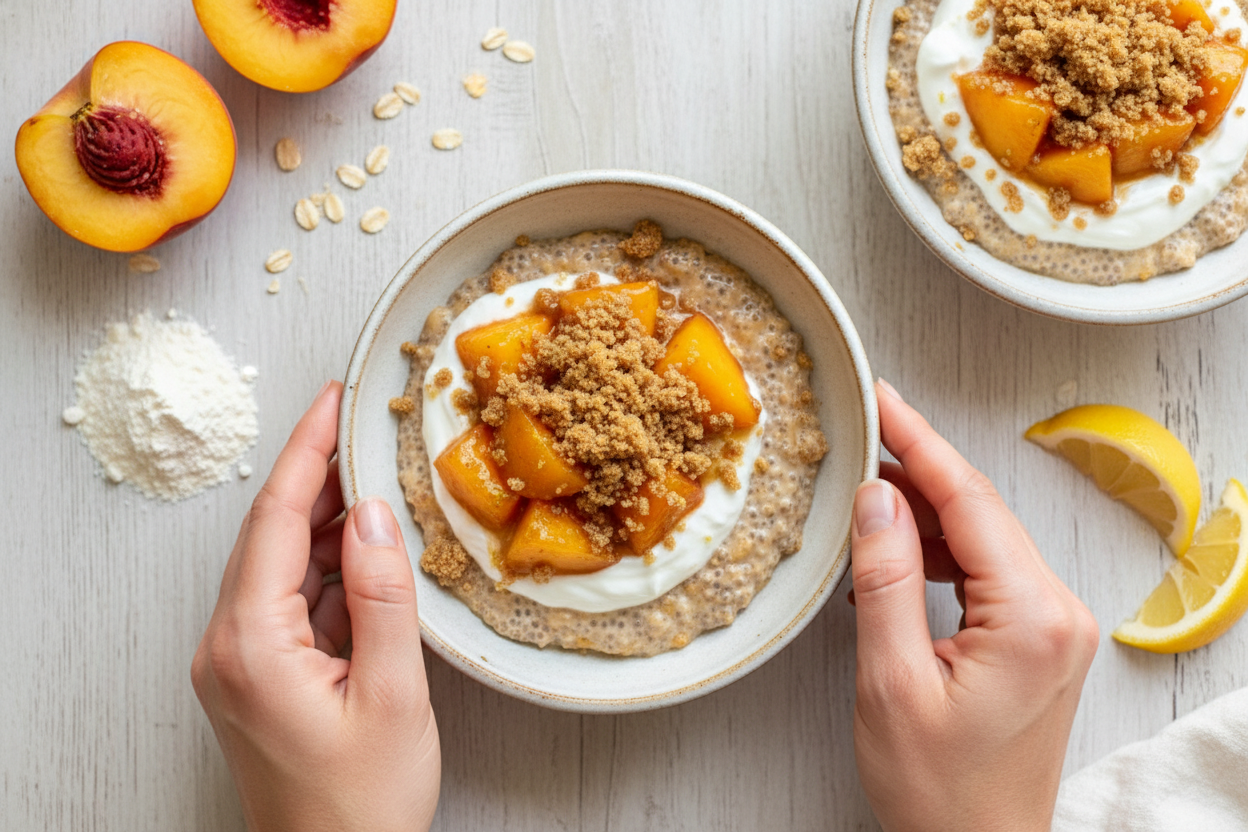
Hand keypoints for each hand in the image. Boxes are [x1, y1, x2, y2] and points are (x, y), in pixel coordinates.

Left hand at [192, 380, 439, 831]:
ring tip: (378, 482)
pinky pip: (291, 600)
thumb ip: (382, 598)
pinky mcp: (259, 675)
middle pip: (272, 534)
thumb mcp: (391, 695)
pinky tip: (368, 552)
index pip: (276, 522)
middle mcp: (229, 646)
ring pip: (283, 564)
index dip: (307, 452)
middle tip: (364, 429)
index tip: (332, 401)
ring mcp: (240, 662)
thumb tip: (376, 516)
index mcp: (250, 646)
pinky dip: (331, 569)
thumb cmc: (360, 806)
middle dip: (319, 477)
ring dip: (330, 523)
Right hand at [851, 380, 1097, 831]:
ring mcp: (1055, 627)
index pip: (970, 502)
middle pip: (981, 511)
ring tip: (865, 501)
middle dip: (918, 470)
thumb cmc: (939, 791)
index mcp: (1033, 618)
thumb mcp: (892, 682)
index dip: (919, 442)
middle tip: (863, 436)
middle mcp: (1059, 613)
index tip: (882, 400)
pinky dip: (941, 553)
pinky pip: (989, 571)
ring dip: (926, 514)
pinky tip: (898, 555)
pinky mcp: (1040, 640)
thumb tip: (877, 498)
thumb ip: (886, 579)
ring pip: (984, 538)